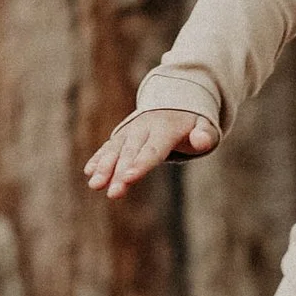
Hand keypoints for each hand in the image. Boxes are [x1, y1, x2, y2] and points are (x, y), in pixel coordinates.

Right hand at [83, 106, 218, 197]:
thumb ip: (205, 135)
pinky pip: (109, 146)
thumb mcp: (206, 126)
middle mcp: (145, 128)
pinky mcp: (123, 135)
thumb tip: (201, 141)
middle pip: (131, 153)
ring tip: (94, 185)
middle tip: (112, 194)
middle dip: (119, 173)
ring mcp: (131, 131)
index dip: (140, 164)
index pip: (153, 150)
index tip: (129, 178)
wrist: (176, 101)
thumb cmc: (193, 123)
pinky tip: (89, 172)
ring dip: (104, 167)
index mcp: (166, 128)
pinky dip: (99, 158)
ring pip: (116, 150)